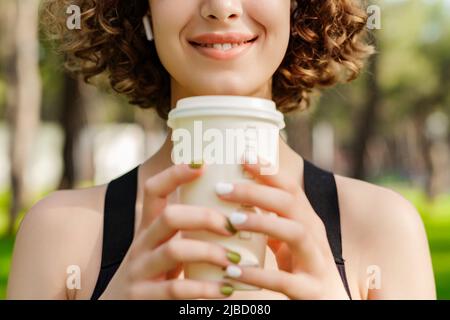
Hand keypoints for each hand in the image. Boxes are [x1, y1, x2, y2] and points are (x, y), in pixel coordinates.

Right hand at [100, 164, 240, 299]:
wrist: (117, 310)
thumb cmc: (153, 275)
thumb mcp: (164, 249)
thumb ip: (186, 234)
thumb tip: (233, 215)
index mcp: (148, 228)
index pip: (153, 190)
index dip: (175, 174)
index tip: (202, 164)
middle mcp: (141, 244)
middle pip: (169, 216)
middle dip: (205, 217)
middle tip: (232, 226)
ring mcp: (140, 270)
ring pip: (174, 250)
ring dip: (210, 252)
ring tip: (233, 261)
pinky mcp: (142, 297)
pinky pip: (175, 290)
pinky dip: (204, 289)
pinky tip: (224, 290)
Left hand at [215, 158, 349, 299]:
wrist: (330, 304)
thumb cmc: (301, 268)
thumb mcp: (288, 240)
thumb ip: (269, 221)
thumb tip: (234, 202)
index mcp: (308, 220)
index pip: (290, 188)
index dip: (268, 171)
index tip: (242, 156)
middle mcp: (315, 235)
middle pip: (289, 204)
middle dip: (256, 191)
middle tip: (222, 188)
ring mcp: (316, 262)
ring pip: (295, 233)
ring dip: (262, 222)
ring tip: (232, 220)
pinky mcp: (311, 290)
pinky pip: (285, 280)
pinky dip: (258, 274)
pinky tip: (233, 270)